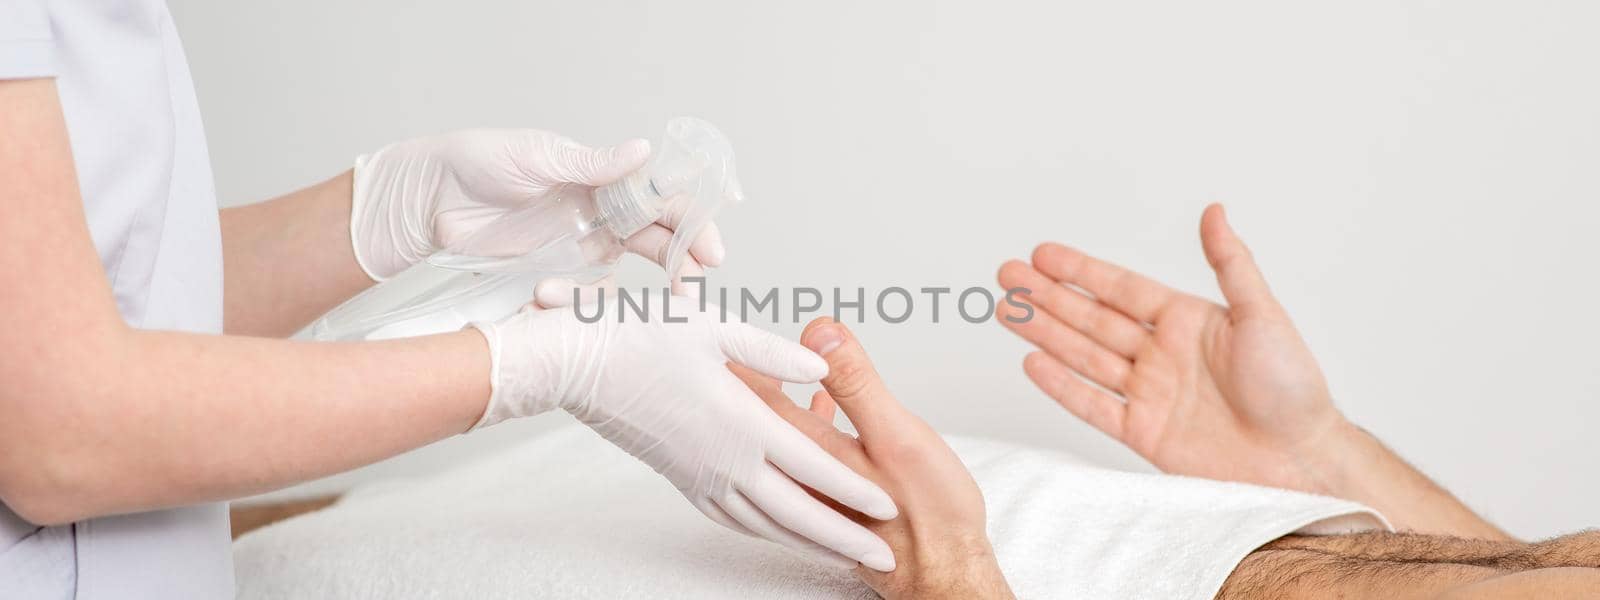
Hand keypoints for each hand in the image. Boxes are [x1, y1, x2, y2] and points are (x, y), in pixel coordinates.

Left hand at [347, 129, 723, 289]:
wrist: (428, 198)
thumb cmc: (479, 162)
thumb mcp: (536, 157)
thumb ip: (591, 164)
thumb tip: (644, 151)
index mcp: (604, 178)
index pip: (663, 197)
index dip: (693, 221)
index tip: (710, 250)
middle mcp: (601, 213)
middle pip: (658, 239)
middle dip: (682, 262)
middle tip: (691, 288)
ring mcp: (580, 245)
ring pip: (625, 272)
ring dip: (628, 291)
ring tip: (606, 301)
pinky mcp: (554, 273)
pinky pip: (583, 294)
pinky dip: (576, 303)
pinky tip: (546, 299)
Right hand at [468, 295, 898, 570]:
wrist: (574, 366)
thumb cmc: (639, 337)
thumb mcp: (714, 329)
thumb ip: (774, 354)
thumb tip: (823, 368)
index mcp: (741, 423)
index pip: (813, 466)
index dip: (855, 488)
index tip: (890, 506)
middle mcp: (725, 461)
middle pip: (798, 513)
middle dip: (844, 538)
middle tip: (884, 556)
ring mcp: (701, 477)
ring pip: (766, 524)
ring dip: (809, 542)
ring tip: (845, 554)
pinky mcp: (682, 481)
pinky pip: (733, 519)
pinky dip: (765, 532)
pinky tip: (780, 531)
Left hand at [732, 318, 1012, 599]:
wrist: (945, 572)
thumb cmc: (929, 508)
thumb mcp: (896, 435)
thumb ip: (856, 384)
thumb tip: (820, 332)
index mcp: (810, 449)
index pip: (758, 395)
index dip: (738, 359)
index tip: (715, 331)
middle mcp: (800, 471)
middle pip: (759, 415)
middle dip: (749, 377)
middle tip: (732, 340)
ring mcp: (813, 487)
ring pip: (779, 434)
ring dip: (772, 400)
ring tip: (765, 365)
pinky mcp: (832, 499)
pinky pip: (802, 454)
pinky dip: (803, 423)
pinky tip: (820, 406)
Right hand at [997, 204, 1349, 493]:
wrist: (1299, 462)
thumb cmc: (1294, 389)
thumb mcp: (1263, 315)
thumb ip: (1231, 264)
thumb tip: (1215, 212)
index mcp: (1188, 322)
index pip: (1121, 289)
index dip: (1080, 271)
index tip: (1043, 254)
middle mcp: (1163, 355)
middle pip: (1092, 319)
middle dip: (1048, 297)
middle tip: (1008, 274)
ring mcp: (1150, 394)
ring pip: (1085, 357)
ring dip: (1045, 333)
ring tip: (1007, 311)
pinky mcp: (1144, 433)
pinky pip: (1093, 405)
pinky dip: (1062, 386)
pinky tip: (1033, 363)